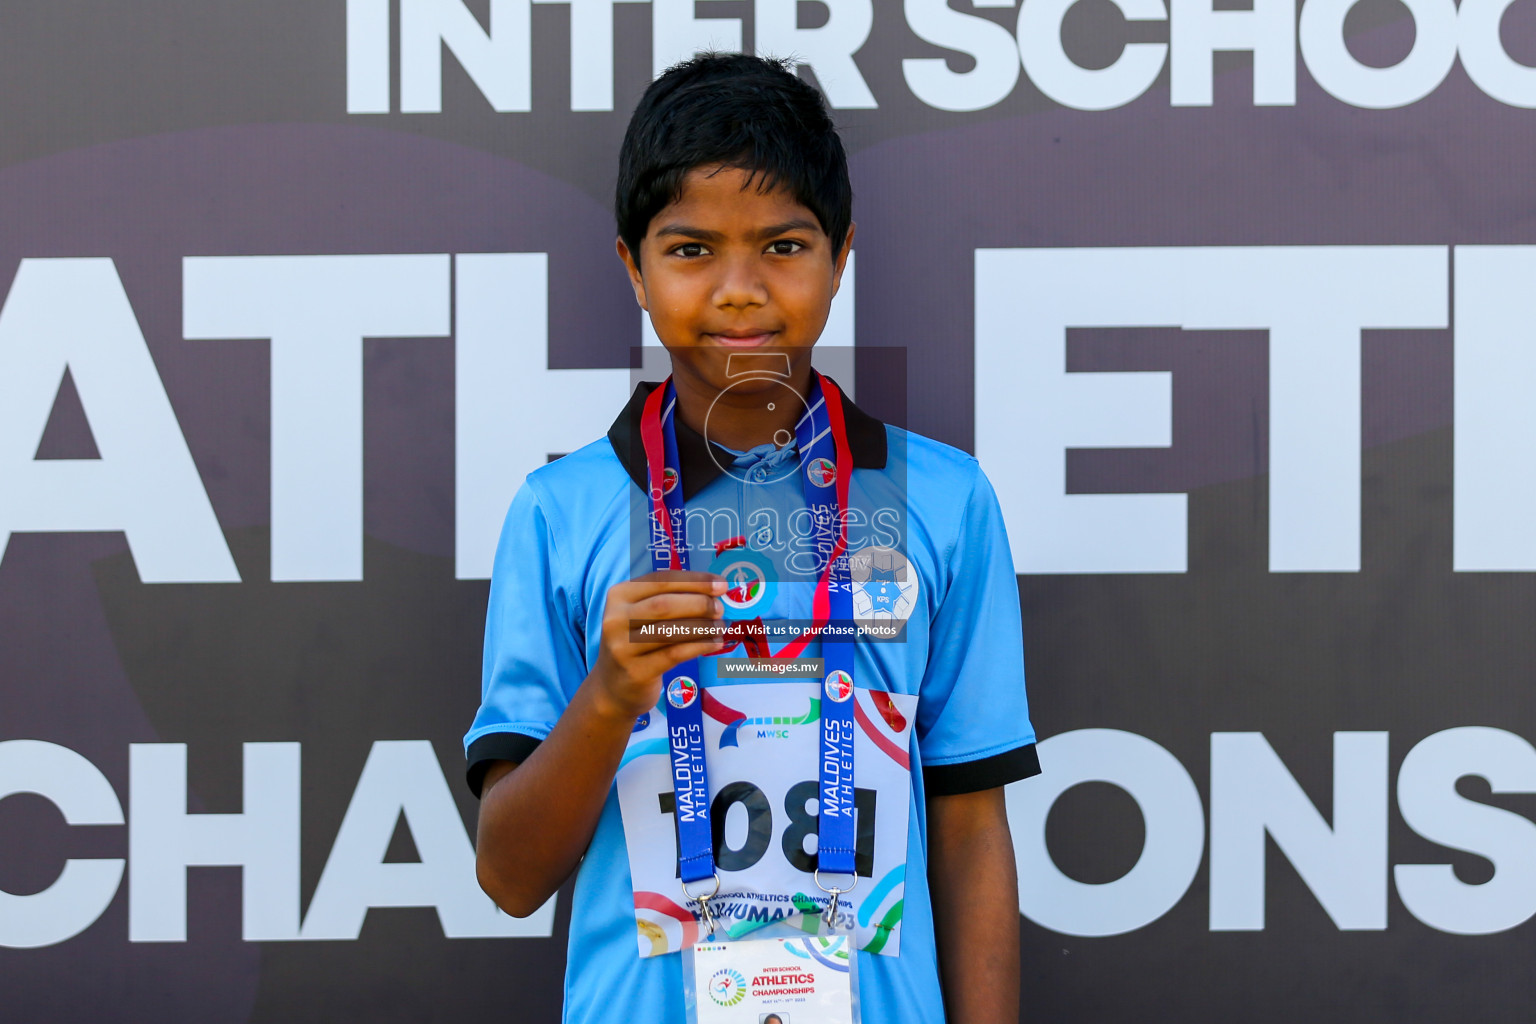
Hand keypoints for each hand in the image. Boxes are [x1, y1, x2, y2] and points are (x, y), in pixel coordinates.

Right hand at [589, 570, 727, 719]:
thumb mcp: (642, 616)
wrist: (613, 687)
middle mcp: (616, 618)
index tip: (722, 584)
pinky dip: (699, 647)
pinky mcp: (635, 671)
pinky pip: (673, 654)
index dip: (695, 581)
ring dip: (702, 627)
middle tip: (720, 608)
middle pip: (664, 605)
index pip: (661, 580)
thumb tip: (715, 591)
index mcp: (619, 595)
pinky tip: (715, 644)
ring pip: (670, 631)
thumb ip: (670, 600)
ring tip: (720, 627)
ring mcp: (622, 647)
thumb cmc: (637, 643)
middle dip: (699, 604)